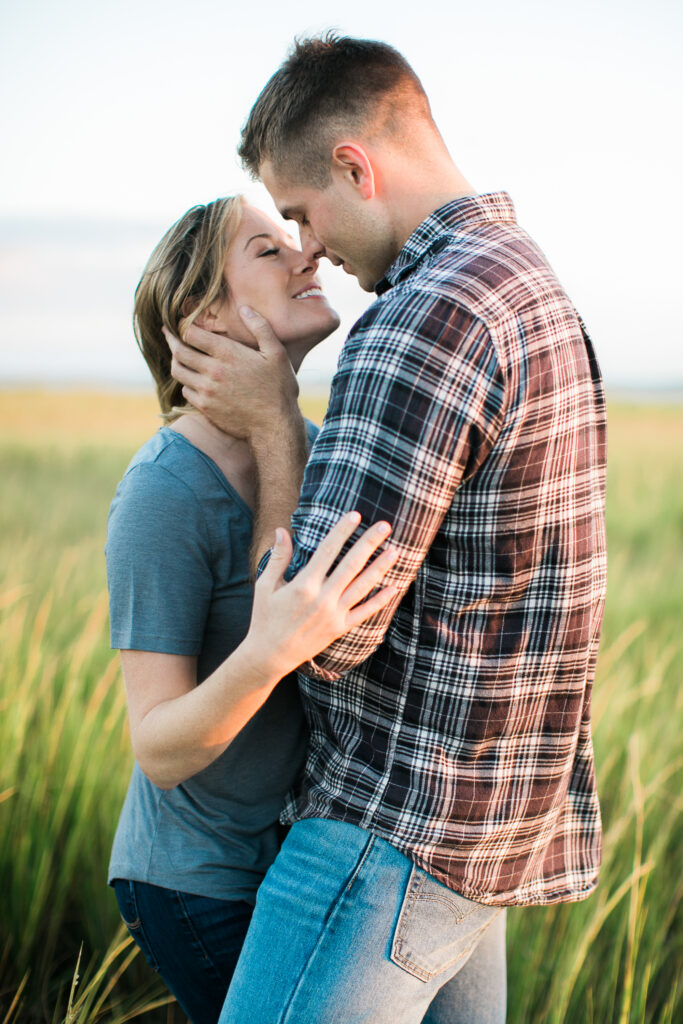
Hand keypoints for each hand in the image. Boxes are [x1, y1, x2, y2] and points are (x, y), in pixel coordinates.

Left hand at [163, 307, 298, 438]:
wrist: (275, 425)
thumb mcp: (277, 354)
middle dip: (171, 340)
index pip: (192, 334)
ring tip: (178, 355)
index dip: (183, 326)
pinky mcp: (205, 407)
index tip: (181, 322)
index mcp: (228, 354)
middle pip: (179, 351)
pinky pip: (185, 390)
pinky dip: (186, 382)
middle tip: (168, 334)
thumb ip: (260, 328)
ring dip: (176, 361)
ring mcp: (207, 391)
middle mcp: (213, 371)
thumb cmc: (279, 388)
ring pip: (178, 371)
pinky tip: (191, 378)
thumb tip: (244, 308)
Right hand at [243, 512, 398, 679]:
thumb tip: (283, 530)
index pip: (327, 550)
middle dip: (369, 543)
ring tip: (395, 551)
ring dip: (380, 568)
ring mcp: (333, 614)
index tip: (356, 514)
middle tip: (385, 525)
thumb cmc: (264, 618)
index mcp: (303, 584)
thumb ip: (278, 558)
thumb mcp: (265, 586)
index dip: (342, 531)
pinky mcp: (339, 628)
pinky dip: (381, 600)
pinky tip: (395, 587)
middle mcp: (322, 598)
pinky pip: (365, 612)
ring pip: (362, 586)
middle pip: (351, 564)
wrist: (269, 655)